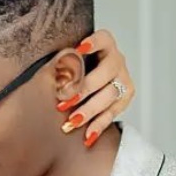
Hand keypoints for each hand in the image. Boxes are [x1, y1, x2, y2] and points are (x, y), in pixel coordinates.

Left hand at [59, 29, 134, 145]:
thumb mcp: (68, 62)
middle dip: (84, 88)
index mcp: (105, 45)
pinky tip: (88, 136)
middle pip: (106, 73)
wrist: (86, 87)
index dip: (94, 42)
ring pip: (110, 95)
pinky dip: (98, 126)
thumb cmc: (74, 70)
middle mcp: (117, 61)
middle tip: (64, 100)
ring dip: (89, 110)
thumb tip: (51, 70)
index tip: (79, 49)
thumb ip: (62, 63)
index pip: (103, 39)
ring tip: (72, 122)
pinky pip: (112, 114)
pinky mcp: (124, 100)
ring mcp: (123, 80)